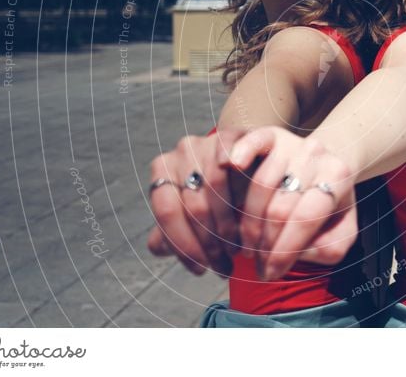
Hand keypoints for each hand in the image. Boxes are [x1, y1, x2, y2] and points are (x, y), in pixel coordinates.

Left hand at [146, 129, 245, 276]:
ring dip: (228, 223)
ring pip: (213, 185)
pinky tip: (244, 206)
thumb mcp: (195, 217)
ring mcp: (207, 140)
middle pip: (192, 204)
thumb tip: (156, 247)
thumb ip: (174, 231)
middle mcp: (181, 151)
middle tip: (223, 266)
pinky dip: (236, 178)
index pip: (166, 211)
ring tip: (238, 247)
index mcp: (163, 170)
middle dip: (209, 243)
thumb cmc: (219, 199)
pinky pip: (231, 158)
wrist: (249, 166)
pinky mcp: (233, 134)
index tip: (201, 269)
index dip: (183, 245)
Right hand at [228, 127, 357, 279]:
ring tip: (243, 245)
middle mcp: (315, 155)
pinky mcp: (269, 134)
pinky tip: (230, 166)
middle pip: (280, 207)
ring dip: (245, 222)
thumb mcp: (342, 227)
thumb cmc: (329, 201)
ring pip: (260, 185)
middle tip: (255, 264)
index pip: (307, 218)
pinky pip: (252, 141)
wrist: (326, 158)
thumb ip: (331, 246)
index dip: (285, 251)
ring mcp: (291, 142)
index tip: (270, 273)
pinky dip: (240, 152)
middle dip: (263, 244)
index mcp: (337, 177)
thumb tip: (301, 252)